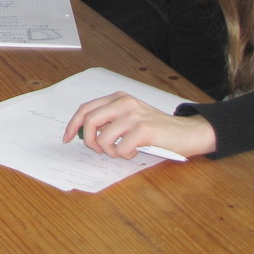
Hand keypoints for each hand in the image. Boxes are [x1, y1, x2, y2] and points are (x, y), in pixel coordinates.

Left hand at [63, 91, 216, 159]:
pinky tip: (136, 152)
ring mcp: (134, 115)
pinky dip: (125, 155)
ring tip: (121, 152)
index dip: (73, 125)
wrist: (186, 132)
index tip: (67, 138)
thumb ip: (110, 120)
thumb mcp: (130, 117)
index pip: (85, 109)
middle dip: (88, 140)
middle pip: (89, 121)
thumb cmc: (156, 128)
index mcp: (118, 98)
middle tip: (98, 150)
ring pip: (104, 138)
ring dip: (109, 151)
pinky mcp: (144, 130)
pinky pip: (121, 149)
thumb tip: (85, 134)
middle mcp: (124, 103)